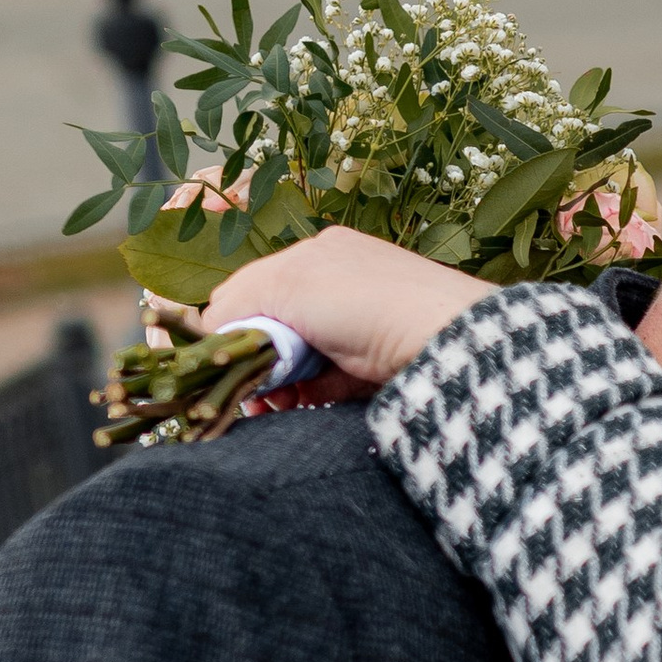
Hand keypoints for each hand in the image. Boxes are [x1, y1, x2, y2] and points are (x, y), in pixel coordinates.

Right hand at [199, 229, 489, 394]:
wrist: (450, 342)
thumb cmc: (368, 302)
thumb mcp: (288, 287)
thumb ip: (238, 306)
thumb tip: (210, 335)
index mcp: (316, 255)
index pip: (246, 291)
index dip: (224, 328)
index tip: (212, 362)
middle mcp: (337, 286)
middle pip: (269, 329)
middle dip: (251, 360)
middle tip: (245, 391)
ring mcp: (358, 329)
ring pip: (294, 361)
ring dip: (276, 384)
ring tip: (273, 403)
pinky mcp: (374, 370)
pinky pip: (323, 383)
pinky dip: (307, 395)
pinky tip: (298, 406)